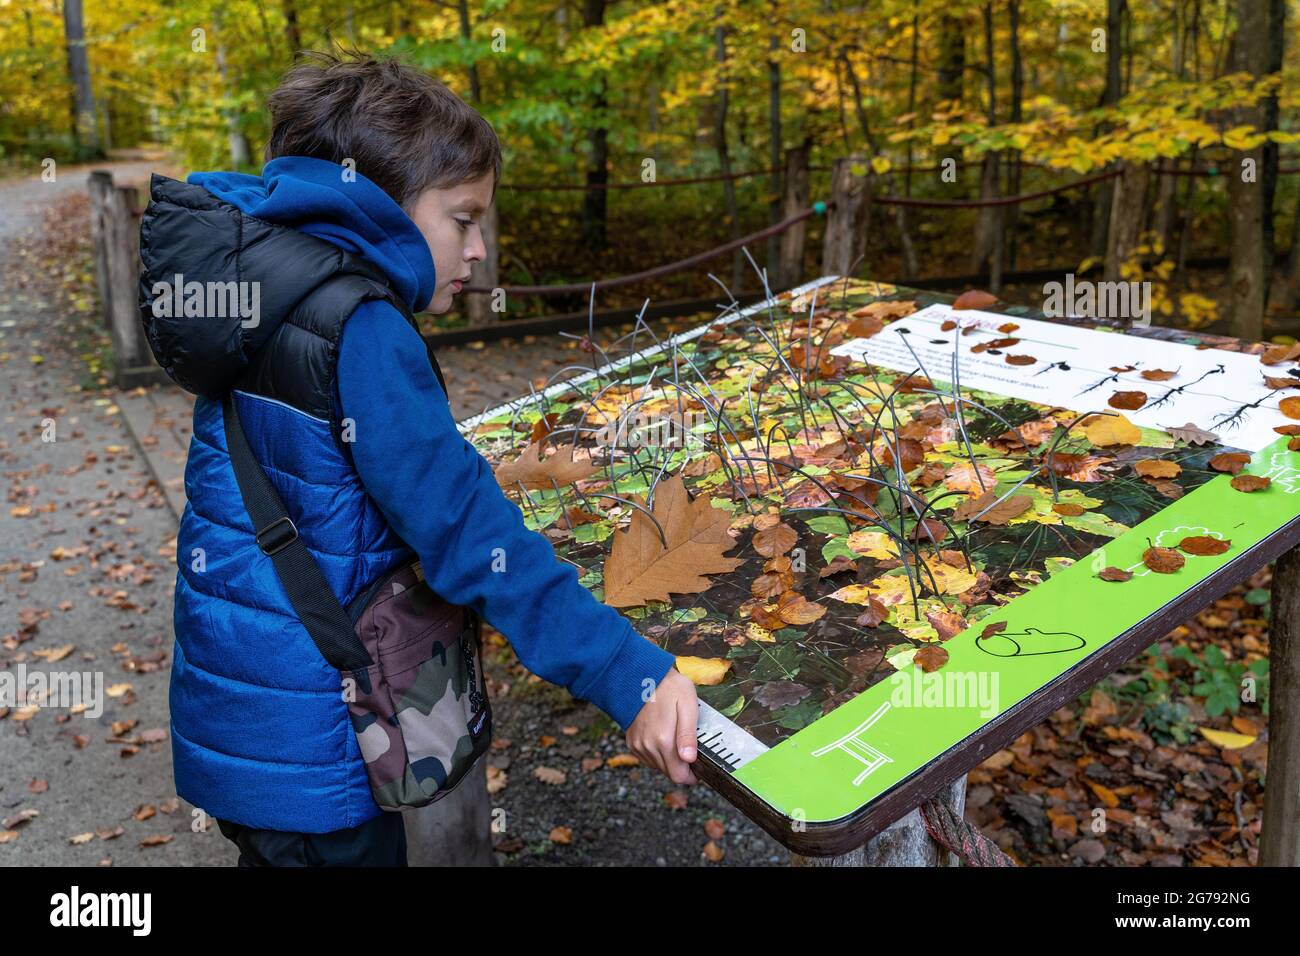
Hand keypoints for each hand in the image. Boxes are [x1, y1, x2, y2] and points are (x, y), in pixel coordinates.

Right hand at [627, 668, 698, 784]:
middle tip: (690, 749)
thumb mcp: (688, 705)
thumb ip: (688, 734)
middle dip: (682, 767)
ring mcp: (638, 745)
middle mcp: (648, 747)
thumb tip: (690, 759)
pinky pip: (647, 758)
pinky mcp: (632, 742)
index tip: (699, 766)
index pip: (679, 776)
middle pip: (669, 773)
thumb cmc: (668, 687)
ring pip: (658, 767)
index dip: (692, 775)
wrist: (640, 675)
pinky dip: (657, 754)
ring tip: (676, 739)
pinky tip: (663, 738)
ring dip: (669, 760)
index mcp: (664, 740)